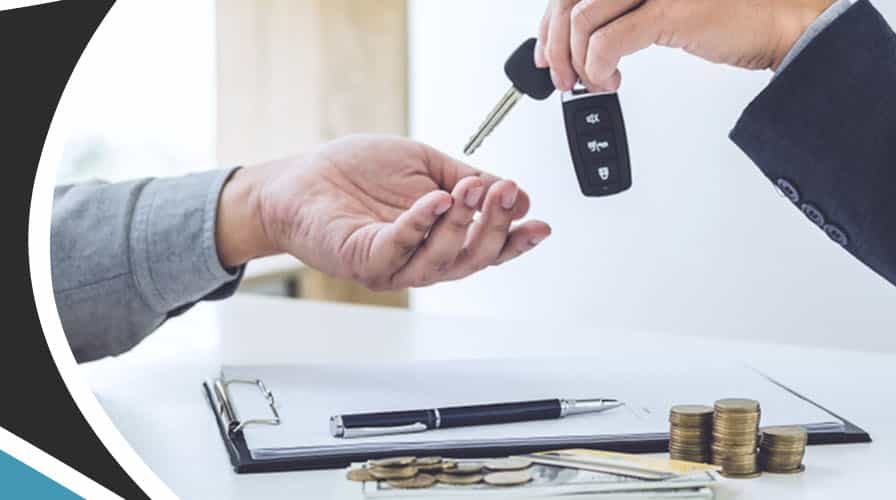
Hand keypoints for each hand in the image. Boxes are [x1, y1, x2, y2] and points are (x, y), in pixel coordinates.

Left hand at [216, 135, 550, 289]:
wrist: (302, 180)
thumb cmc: (357, 174)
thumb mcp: (425, 165)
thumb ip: (467, 178)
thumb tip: (513, 193)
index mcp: (440, 239)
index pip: (487, 249)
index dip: (517, 241)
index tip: (540, 223)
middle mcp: (421, 259)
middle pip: (472, 259)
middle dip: (496, 227)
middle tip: (506, 194)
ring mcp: (394, 265)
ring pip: (441, 260)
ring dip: (462, 225)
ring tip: (474, 191)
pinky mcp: (364, 260)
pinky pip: (398, 247)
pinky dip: (421, 224)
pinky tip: (435, 199)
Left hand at [534, 0, 834, 91]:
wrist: (782, 21)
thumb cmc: (730, 14)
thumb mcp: (662, 5)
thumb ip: (622, 12)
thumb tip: (578, 40)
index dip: (550, 22)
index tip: (547, 51)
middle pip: (569, 0)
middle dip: (556, 45)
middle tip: (561, 75)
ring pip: (583, 21)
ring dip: (579, 63)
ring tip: (596, 82)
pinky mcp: (672, 11)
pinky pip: (608, 43)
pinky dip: (598, 68)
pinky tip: (610, 80)